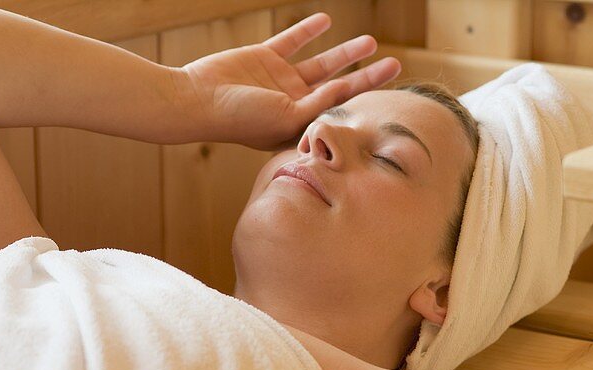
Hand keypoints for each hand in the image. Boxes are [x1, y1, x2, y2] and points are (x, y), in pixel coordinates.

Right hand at [175, 12, 401, 150]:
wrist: (197, 100)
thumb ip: (318, 103)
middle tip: (395, 65)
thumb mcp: (285, 116)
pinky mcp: (264, 58)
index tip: (390, 96)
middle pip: (338, 87)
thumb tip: (347, 87)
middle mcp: (291, 104)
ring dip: (345, 53)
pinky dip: (308, 30)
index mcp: (298, 126)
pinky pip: (291, 41)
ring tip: (371, 42)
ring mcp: (278, 81)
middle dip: (367, 77)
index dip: (364, 104)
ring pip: (320, 63)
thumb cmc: (239, 119)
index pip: (338, 112)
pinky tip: (326, 20)